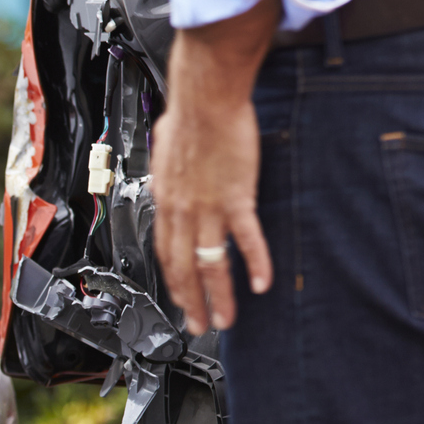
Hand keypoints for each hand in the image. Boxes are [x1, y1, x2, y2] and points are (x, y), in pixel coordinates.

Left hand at [151, 95, 273, 333]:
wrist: (206, 98)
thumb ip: (165, 172)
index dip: (172, 281)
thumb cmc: (189, 115)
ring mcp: (208, 208)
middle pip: (184, 268)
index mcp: (166, 200)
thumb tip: (163, 178)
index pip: (165, 252)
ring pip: (211, 263)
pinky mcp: (236, 198)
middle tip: (199, 325)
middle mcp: (183, 210)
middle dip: (191, 302)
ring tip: (225, 318)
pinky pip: (245, 239)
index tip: (179, 298)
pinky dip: (255, 263)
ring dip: (219, 295)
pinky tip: (261, 283)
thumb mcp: (164, 150)